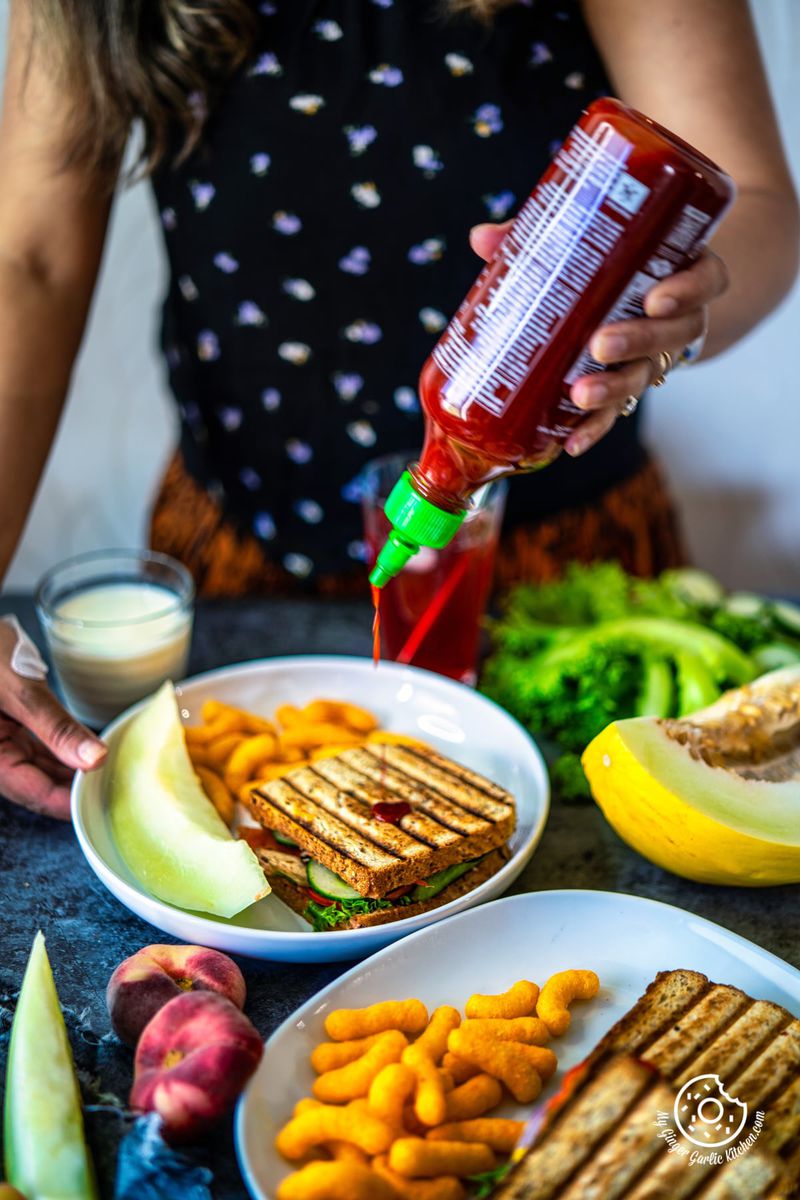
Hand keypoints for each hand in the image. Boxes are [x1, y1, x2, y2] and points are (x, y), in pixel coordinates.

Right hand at [0, 621, 105, 818]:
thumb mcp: (20, 690)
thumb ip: (56, 728)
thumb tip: (95, 759)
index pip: (33, 794)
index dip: (70, 801)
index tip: (105, 797)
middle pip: (37, 787)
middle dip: (74, 789)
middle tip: (117, 784)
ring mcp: (1, 745)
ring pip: (40, 771)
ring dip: (71, 772)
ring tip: (110, 770)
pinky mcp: (8, 731)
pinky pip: (37, 751)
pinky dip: (62, 753)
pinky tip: (88, 752)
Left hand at [469, 222, 728, 456]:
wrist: (639, 298)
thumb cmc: (615, 261)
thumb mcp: (596, 242)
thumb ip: (545, 237)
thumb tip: (483, 238)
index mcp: (681, 270)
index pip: (706, 279)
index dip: (688, 290)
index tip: (656, 298)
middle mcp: (678, 317)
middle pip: (673, 334)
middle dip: (638, 341)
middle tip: (601, 345)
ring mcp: (657, 357)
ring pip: (646, 375)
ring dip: (614, 387)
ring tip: (581, 395)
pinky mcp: (629, 386)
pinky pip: (617, 411)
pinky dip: (593, 428)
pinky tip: (571, 442)